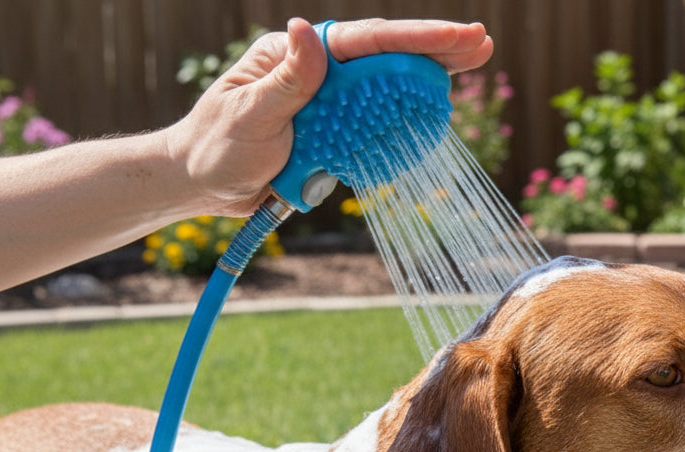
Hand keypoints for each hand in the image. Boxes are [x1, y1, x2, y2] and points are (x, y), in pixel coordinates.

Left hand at [164, 17, 493, 216]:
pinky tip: (438, 108)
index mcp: (294, 53)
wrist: (202, 185)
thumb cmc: (216, 146)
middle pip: (385, 56)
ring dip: (429, 78)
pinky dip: (408, 116)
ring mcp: (328, 101)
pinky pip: (377, 122)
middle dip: (434, 49)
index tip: (454, 38)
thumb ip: (286, 79)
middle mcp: (317, 71)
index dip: (412, 39)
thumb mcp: (249, 113)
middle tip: (481, 44)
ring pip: (388, 86)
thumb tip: (308, 32)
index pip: (362, 42)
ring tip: (471, 65)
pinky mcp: (333, 130)